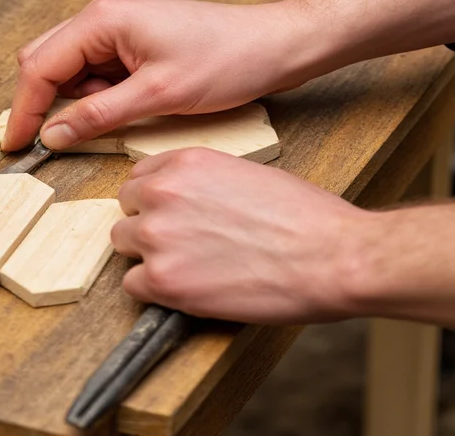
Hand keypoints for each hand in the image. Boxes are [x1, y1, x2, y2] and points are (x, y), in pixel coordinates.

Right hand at [4, 0, 318, 150]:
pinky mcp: (131, 40)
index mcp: (102, 19)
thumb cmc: (226, 60)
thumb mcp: (157, 96)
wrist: (273, 44)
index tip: (16, 146)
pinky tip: (123, 109)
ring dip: (74, 101)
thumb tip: (52, 134)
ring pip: (68, 68)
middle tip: (49, 142)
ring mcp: (115, 26)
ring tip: (111, 121)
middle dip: (43, 103)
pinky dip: (96, 96)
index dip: (24, 110)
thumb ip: (98, 115)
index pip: (40, 67)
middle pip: (45, 61)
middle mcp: (102, 16)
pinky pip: (95, 71)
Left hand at [113, 148, 370, 323]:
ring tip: (186, 268)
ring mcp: (158, 236)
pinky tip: (187, 290)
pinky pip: (133, 285)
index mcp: (183, 163)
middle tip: (180, 245)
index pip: (138, 178)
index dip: (153, 200)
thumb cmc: (304, 217)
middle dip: (147, 226)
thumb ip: (202, 183)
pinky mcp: (163, 280)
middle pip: (126, 211)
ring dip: (148, 258)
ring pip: (122, 246)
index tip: (167, 214)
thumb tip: (187, 202)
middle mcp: (161, 193)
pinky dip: (155, 292)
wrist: (331, 256)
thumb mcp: (245, 174)